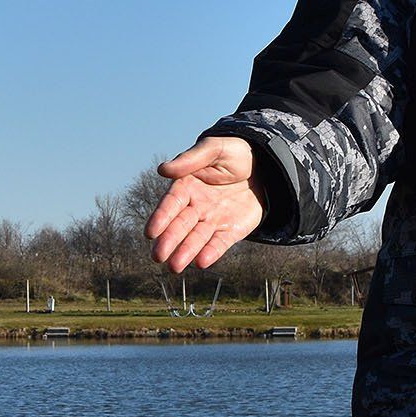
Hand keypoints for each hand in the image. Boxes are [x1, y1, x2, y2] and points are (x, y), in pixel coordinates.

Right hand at [145, 136, 266, 272]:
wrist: (265, 165)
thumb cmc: (234, 153)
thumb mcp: (214, 149)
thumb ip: (190, 159)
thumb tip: (162, 170)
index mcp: (187, 186)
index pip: (171, 204)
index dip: (161, 218)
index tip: (151, 233)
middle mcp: (196, 206)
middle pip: (180, 225)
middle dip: (169, 241)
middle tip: (158, 257)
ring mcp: (213, 220)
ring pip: (197, 239)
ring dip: (186, 252)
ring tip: (175, 267)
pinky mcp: (231, 231)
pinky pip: (219, 244)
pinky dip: (211, 253)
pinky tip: (201, 263)